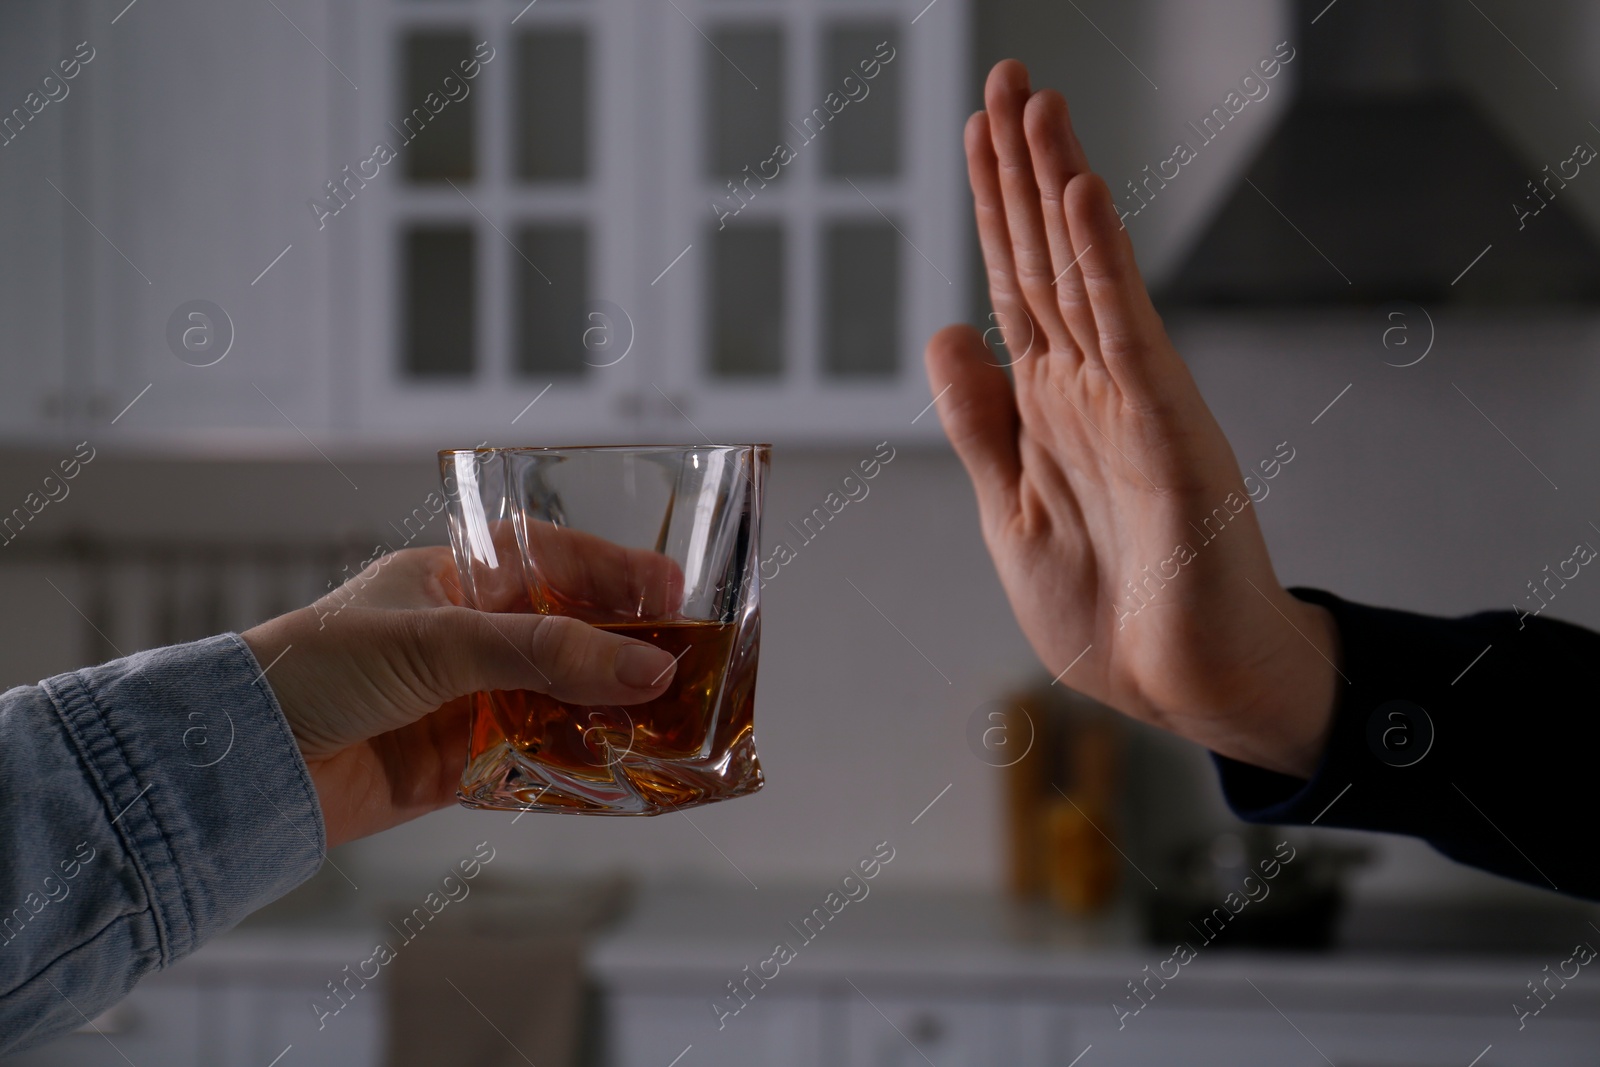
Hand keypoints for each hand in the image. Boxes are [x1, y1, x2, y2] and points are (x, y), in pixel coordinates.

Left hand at [241, 546, 679, 845]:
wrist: (245, 762)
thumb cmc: (321, 668)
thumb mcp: (440, 642)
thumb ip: (544, 654)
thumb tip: (646, 667)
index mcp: (458, 579)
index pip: (555, 562)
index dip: (617, 574)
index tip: (677, 592)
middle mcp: (470, 636)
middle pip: (571, 634)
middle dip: (628, 649)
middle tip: (691, 664)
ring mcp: (471, 700)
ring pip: (564, 698)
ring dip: (612, 710)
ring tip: (673, 720)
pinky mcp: (467, 762)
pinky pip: (542, 759)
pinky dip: (582, 763)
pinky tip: (624, 767)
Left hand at [925, 61, 1340, 777]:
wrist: (1186, 689)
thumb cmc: (1112, 612)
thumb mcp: (1010, 515)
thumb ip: (981, 426)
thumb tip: (943, 334)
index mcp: (1048, 410)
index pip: (1012, 288)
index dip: (991, 211)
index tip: (976, 134)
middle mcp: (1089, 389)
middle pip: (1043, 259)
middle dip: (1019, 170)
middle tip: (1007, 79)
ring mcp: (1130, 402)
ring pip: (1083, 275)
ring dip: (1056, 188)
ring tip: (1036, 105)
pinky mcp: (1165, 431)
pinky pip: (1125, 331)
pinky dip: (1102, 262)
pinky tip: (1081, 197)